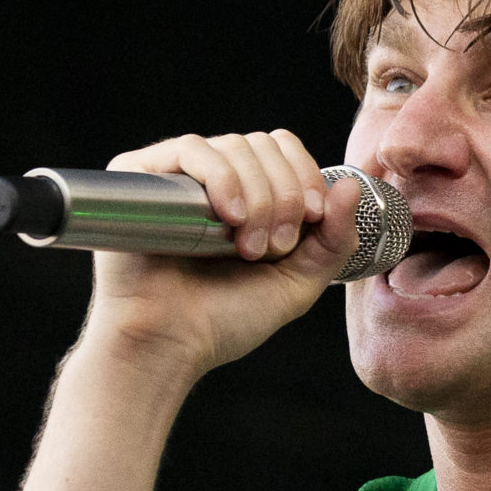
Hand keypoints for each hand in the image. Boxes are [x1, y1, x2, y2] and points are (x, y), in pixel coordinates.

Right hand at [82, 130, 361, 380]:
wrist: (168, 345)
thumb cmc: (222, 322)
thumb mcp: (296, 284)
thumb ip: (333, 240)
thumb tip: (351, 185)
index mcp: (246, 196)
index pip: (284, 150)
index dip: (304, 175)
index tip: (311, 219)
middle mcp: (211, 180)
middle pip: (264, 145)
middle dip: (283, 194)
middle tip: (274, 247)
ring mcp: (176, 176)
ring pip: (234, 146)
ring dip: (256, 196)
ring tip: (247, 247)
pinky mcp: (140, 175)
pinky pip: (191, 149)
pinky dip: (221, 178)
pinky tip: (227, 218)